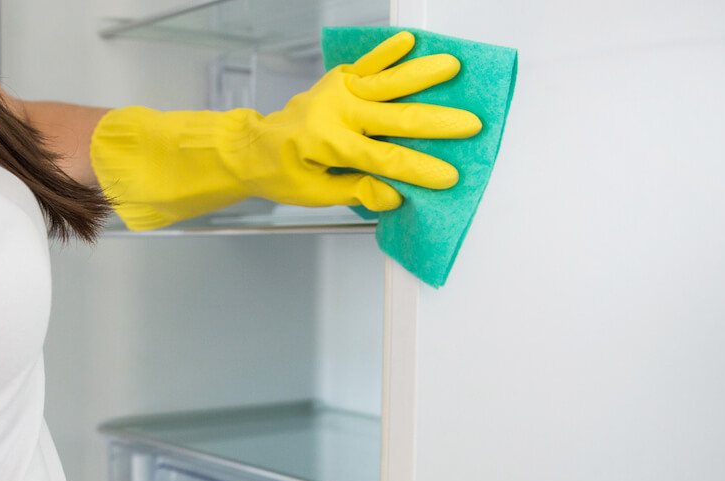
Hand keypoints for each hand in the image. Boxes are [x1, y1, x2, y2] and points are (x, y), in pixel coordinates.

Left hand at [230, 31, 481, 211]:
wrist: (255, 148)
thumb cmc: (283, 173)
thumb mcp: (316, 193)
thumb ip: (356, 190)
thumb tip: (394, 195)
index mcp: (329, 143)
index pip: (384, 159)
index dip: (419, 169)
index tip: (448, 176)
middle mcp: (335, 112)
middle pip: (394, 118)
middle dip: (436, 122)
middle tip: (470, 124)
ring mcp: (337, 92)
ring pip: (385, 82)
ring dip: (421, 74)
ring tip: (451, 67)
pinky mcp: (338, 81)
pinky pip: (366, 64)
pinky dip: (388, 52)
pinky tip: (409, 41)